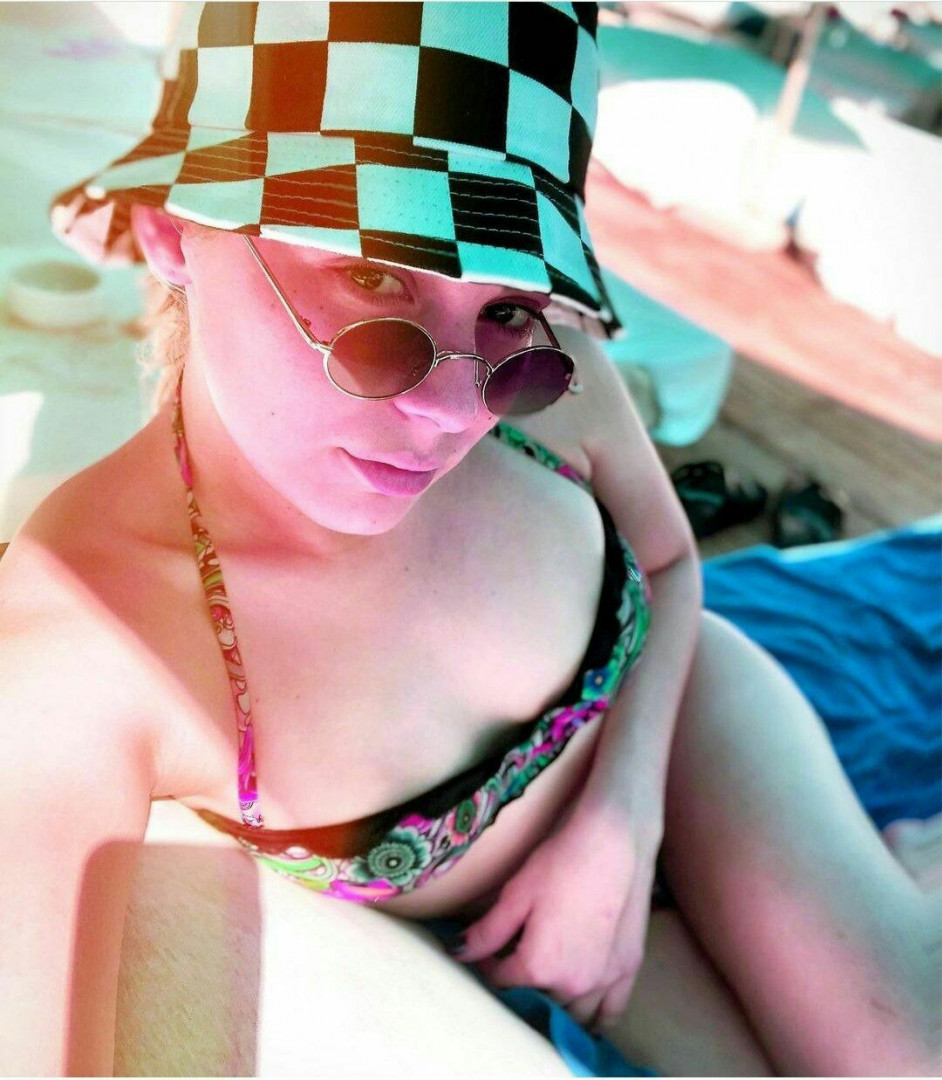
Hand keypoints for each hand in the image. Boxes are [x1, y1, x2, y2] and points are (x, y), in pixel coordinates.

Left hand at [451, 804, 661, 1031]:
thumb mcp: (515, 895)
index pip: (502, 982)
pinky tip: (583, 1010)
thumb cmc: (561, 862)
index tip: (487, 951)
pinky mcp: (627, 970)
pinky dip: (596, 1018)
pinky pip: (610, 1013)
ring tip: (546, 984)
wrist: (613, 842)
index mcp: (538, 967)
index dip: (489, 966)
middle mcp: (572, 984)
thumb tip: (458, 952)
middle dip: (522, 986)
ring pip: (573, 1014)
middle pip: (538, 1001)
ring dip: (556, 1006)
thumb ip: (486, 933)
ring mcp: (604, 982)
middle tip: (516, 963)